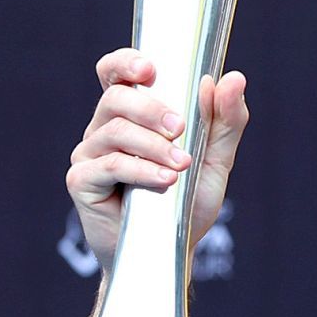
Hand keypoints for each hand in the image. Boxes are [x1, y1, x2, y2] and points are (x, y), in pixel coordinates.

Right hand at [68, 49, 248, 272]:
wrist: (171, 253)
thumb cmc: (186, 204)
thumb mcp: (214, 160)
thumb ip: (225, 121)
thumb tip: (234, 78)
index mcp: (131, 116)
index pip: (116, 74)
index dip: (125, 63)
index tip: (150, 69)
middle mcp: (104, 130)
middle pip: (116, 98)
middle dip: (152, 110)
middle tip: (182, 130)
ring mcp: (89, 155)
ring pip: (115, 131)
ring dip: (154, 146)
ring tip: (181, 166)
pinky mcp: (82, 182)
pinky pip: (109, 165)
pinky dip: (141, 171)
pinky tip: (165, 182)